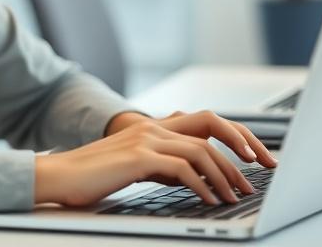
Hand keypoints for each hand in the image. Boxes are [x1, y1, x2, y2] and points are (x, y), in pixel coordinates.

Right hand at [34, 110, 277, 207]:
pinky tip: (209, 200)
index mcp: (155, 126)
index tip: (257, 158)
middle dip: (244, 146)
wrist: (59, 176)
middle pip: (212, 125)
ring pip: (202, 149)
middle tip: (263, 172)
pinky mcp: (139, 158)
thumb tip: (197, 177)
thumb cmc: (94, 176)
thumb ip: (164, 164)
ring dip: (226, 174)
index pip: (207, 121)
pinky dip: (202, 185)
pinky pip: (183, 168)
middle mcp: (153, 126)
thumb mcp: (136, 166)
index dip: (237, 135)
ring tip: (236, 195)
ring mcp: (146, 139)